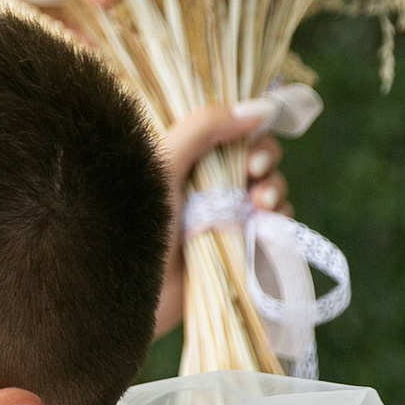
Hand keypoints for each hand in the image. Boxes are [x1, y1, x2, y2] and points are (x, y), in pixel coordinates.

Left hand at [155, 102, 290, 338]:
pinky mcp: (235, 251)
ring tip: (263, 204)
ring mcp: (222, 220)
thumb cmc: (133, 227)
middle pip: (255, 160)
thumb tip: (258, 108)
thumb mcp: (162, 167)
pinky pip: (271, 229)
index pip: (231, 134)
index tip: (253, 150)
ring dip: (275, 190)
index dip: (251, 136)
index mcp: (184, 163)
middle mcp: (204, 188)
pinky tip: (266, 226)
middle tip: (257, 175)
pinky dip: (277, 223)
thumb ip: (202, 129)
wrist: (127, 296)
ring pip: (268, 192)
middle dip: (266, 162)